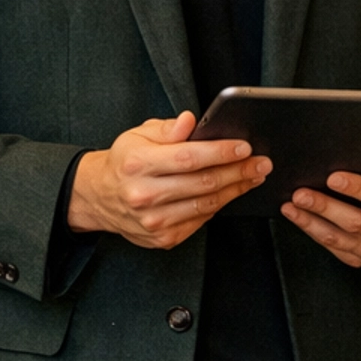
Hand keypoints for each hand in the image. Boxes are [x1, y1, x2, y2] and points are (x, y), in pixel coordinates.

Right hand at [68, 112, 269, 248]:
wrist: (99, 197)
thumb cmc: (124, 162)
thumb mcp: (137, 135)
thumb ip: (167, 129)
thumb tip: (190, 121)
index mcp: (137, 164)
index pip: (188, 158)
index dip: (220, 153)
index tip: (245, 147)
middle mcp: (144, 195)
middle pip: (203, 183)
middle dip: (238, 171)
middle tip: (262, 163)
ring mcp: (154, 221)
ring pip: (206, 205)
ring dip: (235, 190)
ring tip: (253, 176)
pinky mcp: (163, 238)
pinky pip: (200, 221)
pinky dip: (218, 206)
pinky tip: (230, 192)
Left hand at [282, 148, 360, 266]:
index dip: (358, 188)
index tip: (334, 178)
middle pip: (356, 222)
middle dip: (326, 206)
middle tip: (301, 193)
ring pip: (339, 239)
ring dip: (311, 222)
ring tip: (291, 206)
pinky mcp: (358, 259)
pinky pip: (332, 247)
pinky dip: (311, 231)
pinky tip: (297, 217)